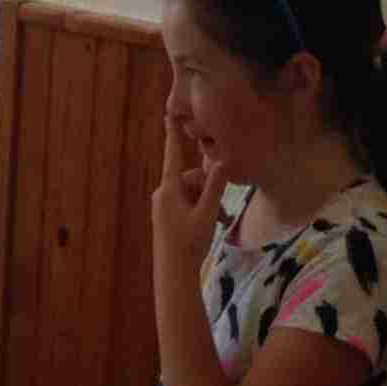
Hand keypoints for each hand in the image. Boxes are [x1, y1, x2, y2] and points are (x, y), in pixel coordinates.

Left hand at [148, 114, 225, 264]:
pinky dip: (202, 210)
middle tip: (222, 213)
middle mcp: (163, 193)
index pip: (173, 154)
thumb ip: (215, 186)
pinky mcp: (167, 215)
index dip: (174, 133)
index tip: (170, 112)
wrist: (174, 273)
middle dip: (210, 190)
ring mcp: (164, 205)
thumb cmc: (189, 243)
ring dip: (210, 203)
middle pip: (193, 178)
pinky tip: (212, 225)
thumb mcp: (207, 213)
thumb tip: (222, 161)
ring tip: (220, 222)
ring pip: (194, 192)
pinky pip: (188, 204)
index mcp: (170, 189)